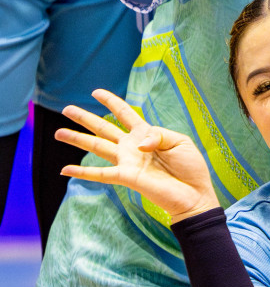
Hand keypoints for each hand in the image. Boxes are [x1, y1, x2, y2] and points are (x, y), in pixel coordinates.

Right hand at [57, 89, 217, 222]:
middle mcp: (132, 147)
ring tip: (58, 133)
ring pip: (97, 146)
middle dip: (84, 118)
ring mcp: (127, 162)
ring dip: (77, 139)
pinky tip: (65, 170)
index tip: (96, 92)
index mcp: (146, 135)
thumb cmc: (190, 168)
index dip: (111, 102)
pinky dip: (82, 172)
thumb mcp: (179, 141)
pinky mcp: (127, 177)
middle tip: (66, 109)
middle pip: (104, 128)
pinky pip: (101, 174)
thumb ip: (158, 135)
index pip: (125, 114)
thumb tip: (137, 143)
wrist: (194, 193)